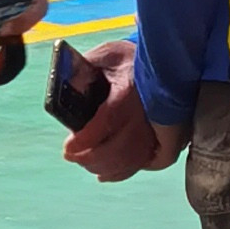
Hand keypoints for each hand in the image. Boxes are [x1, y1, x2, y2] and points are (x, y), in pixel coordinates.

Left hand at [62, 42, 184, 182]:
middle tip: (71, 155)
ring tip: (84, 161)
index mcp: (130, 91)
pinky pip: (141, 163)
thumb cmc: (132, 59)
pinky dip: (120, 172)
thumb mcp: (107, 54)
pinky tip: (103, 174)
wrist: (165, 63)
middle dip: (90, 158)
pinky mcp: (162, 139)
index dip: (86, 139)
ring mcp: (157, 129)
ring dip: (102, 166)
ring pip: (129, 160)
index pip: (107, 121)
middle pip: (118, 148)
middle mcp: (147, 114)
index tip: (69, 147)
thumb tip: (64, 84)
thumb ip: (84, 68)